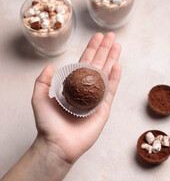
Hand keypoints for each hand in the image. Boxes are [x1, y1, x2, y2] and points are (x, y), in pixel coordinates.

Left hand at [32, 32, 121, 163]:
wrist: (57, 144)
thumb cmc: (48, 123)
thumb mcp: (39, 98)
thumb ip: (43, 81)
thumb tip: (50, 66)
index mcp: (73, 84)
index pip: (84, 62)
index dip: (91, 49)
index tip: (97, 37)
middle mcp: (86, 88)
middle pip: (97, 64)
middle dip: (104, 49)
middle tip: (111, 36)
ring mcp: (96, 97)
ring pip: (106, 73)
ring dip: (112, 58)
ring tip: (117, 45)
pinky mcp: (103, 108)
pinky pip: (110, 90)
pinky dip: (115, 77)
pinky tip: (117, 65)